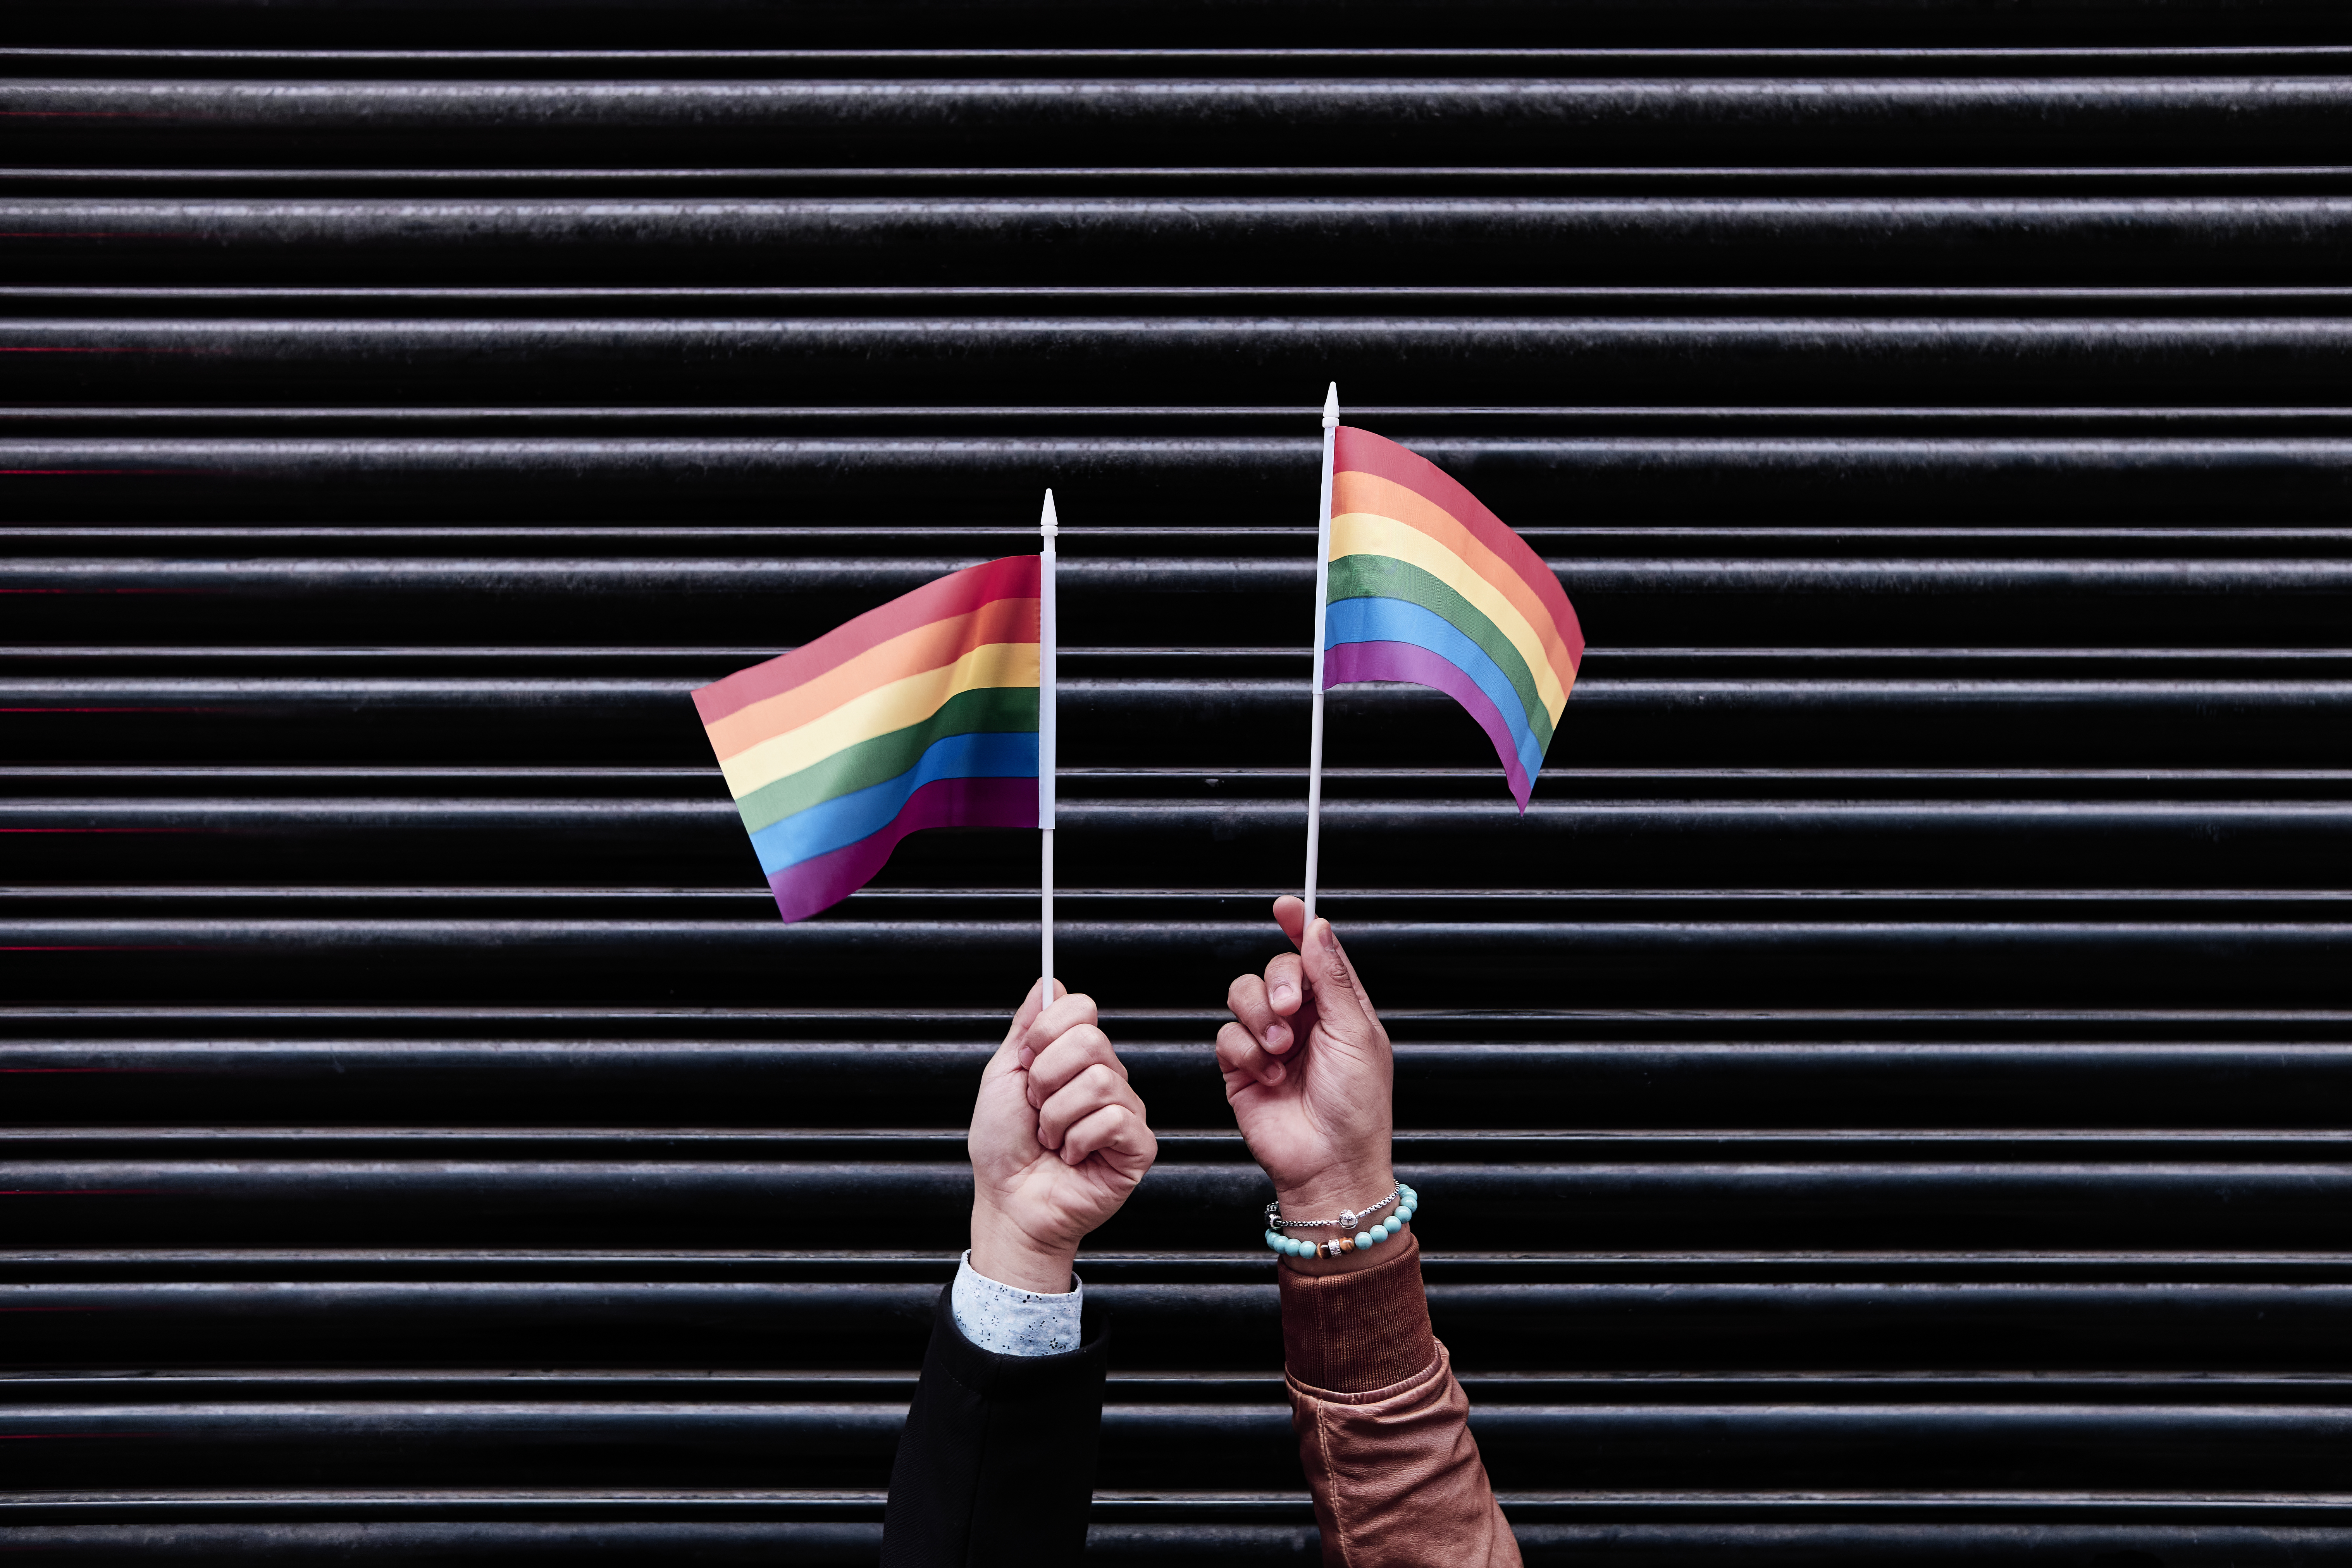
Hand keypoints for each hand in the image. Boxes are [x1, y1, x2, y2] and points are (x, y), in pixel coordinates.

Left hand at [969, 979, 1157, 1294]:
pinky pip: (1114, 1119)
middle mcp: (1106, 1078)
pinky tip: (1074, 1155)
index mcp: (1075, 1058)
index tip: (1027, 1062)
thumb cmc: (1003, 1148)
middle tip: (1038, 1108)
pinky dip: (1079, 1140)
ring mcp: (1125, 1111)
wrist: (1008, 1202)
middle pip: (1090, 1040)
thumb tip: (1048, 983)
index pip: (1081, 1008)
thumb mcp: (1002, 1075)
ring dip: (1058, 1116)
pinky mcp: (1138, 1145)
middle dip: (1046, 1079)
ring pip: (1101, 1080)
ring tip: (1053, 1138)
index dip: (1045, 1033)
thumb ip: (1026, 1028)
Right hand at [1217, 896, 1394, 1273]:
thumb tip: (1318, 928)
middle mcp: (1302, 1020)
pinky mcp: (1242, 1066)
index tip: (1287, 905)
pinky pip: (1227, 1035)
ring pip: (1242, 994)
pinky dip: (1246, 1052)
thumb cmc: (1357, 1108)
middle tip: (1289, 1010)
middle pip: (1274, 968)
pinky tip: (1269, 1075)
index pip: (1315, 954)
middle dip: (1277, 982)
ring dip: (1259, 1019)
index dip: (1300, 926)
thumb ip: (1331, 978)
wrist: (1329, 1163)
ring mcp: (1270, 1042)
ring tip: (1280, 1051)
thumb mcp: (1356, 1033)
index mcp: (1337, 1008)